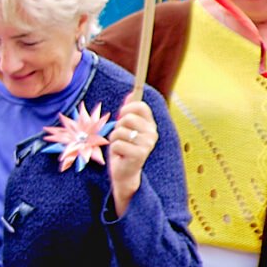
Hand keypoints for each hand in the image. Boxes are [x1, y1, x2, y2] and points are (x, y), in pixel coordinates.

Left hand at [108, 97, 156, 213]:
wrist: (125, 172)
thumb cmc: (123, 148)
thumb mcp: (125, 128)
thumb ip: (128, 112)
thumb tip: (131, 94)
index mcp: (150, 125)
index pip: (141, 106)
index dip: (127, 108)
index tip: (121, 114)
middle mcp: (152, 133)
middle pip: (127, 118)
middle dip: (117, 127)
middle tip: (121, 138)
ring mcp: (147, 144)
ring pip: (119, 131)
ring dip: (114, 139)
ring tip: (120, 147)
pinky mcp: (139, 154)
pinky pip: (117, 144)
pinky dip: (114, 149)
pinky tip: (120, 155)